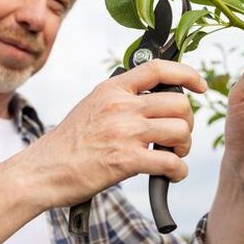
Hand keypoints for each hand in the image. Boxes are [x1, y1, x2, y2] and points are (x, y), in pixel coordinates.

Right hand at [16, 59, 206, 208]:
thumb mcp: (92, 105)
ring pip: (180, 130)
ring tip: (173, 155)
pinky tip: (170, 175)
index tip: (200, 85)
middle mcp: (120, 106)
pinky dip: (178, 171)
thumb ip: (121, 98)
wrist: (43, 170)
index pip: (158, 69)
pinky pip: (171, 162)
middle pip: (179, 103)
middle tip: (177, 137)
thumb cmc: (69, 143)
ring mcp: (124, 132)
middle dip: (187, 122)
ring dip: (184, 147)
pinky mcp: (126, 160)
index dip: (187, 73)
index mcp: (112, 89)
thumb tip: (155, 99)